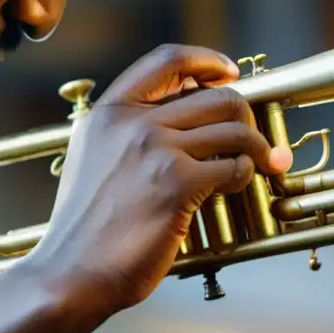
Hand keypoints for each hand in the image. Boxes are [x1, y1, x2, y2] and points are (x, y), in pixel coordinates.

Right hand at [30, 44, 292, 312]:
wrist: (71, 273)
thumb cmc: (84, 229)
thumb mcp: (91, 161)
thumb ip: (124, 134)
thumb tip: (179, 122)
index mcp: (108, 113)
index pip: (166, 59)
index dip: (207, 61)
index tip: (230, 73)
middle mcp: (132, 123)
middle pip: (216, 95)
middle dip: (247, 115)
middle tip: (254, 137)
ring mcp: (156, 151)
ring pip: (234, 128)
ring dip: (257, 147)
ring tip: (263, 163)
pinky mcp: (177, 185)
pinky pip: (233, 166)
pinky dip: (245, 175)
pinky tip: (237, 186)